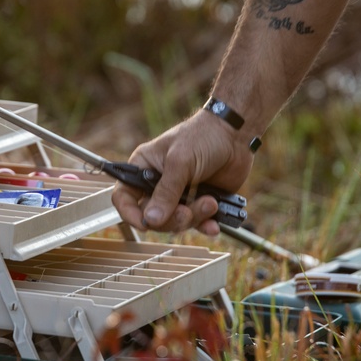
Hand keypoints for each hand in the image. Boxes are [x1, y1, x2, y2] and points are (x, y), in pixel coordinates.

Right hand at [111, 111, 253, 234]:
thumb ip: (166, 191)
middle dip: (171, 218)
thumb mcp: (180, 161)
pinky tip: (215, 224)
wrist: (235, 135)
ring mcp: (179, 195)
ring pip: (176, 222)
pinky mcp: (199, 202)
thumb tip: (151, 219)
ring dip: (194, 217)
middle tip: (187, 211)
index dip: (129, 213)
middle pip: (152, 216)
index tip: (144, 224)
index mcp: (144, 168)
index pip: (124, 196)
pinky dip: (206, 225)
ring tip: (211, 203)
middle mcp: (158, 184)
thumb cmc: (202, 136)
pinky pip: (197, 223)